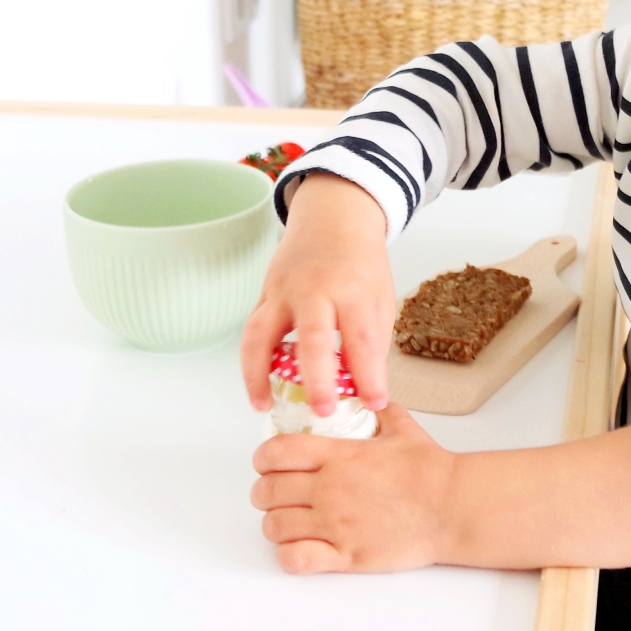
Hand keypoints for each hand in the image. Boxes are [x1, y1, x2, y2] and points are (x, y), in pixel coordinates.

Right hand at [239, 174, 394, 414]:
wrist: (333, 218)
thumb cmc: (360, 263)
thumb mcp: (380, 297)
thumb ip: (371, 341)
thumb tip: (362, 387)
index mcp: (352, 289)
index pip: (363, 338)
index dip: (369, 375)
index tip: (375, 403)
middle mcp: (314, 289)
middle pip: (312, 336)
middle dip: (317, 378)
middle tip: (324, 412)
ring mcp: (283, 291)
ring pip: (262, 332)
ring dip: (258, 372)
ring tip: (262, 405)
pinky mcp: (264, 296)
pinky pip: (251, 331)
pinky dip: (250, 361)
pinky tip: (256, 387)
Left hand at [250, 405, 454, 572]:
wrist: (453, 508)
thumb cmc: (431, 471)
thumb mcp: (402, 428)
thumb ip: (379, 411)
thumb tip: (369, 399)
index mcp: (338, 455)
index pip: (275, 453)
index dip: (263, 460)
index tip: (267, 465)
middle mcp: (330, 489)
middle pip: (267, 492)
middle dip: (264, 493)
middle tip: (274, 496)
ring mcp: (336, 524)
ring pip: (275, 527)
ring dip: (275, 525)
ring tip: (288, 524)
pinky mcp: (347, 556)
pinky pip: (295, 559)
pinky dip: (288, 555)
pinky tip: (298, 549)